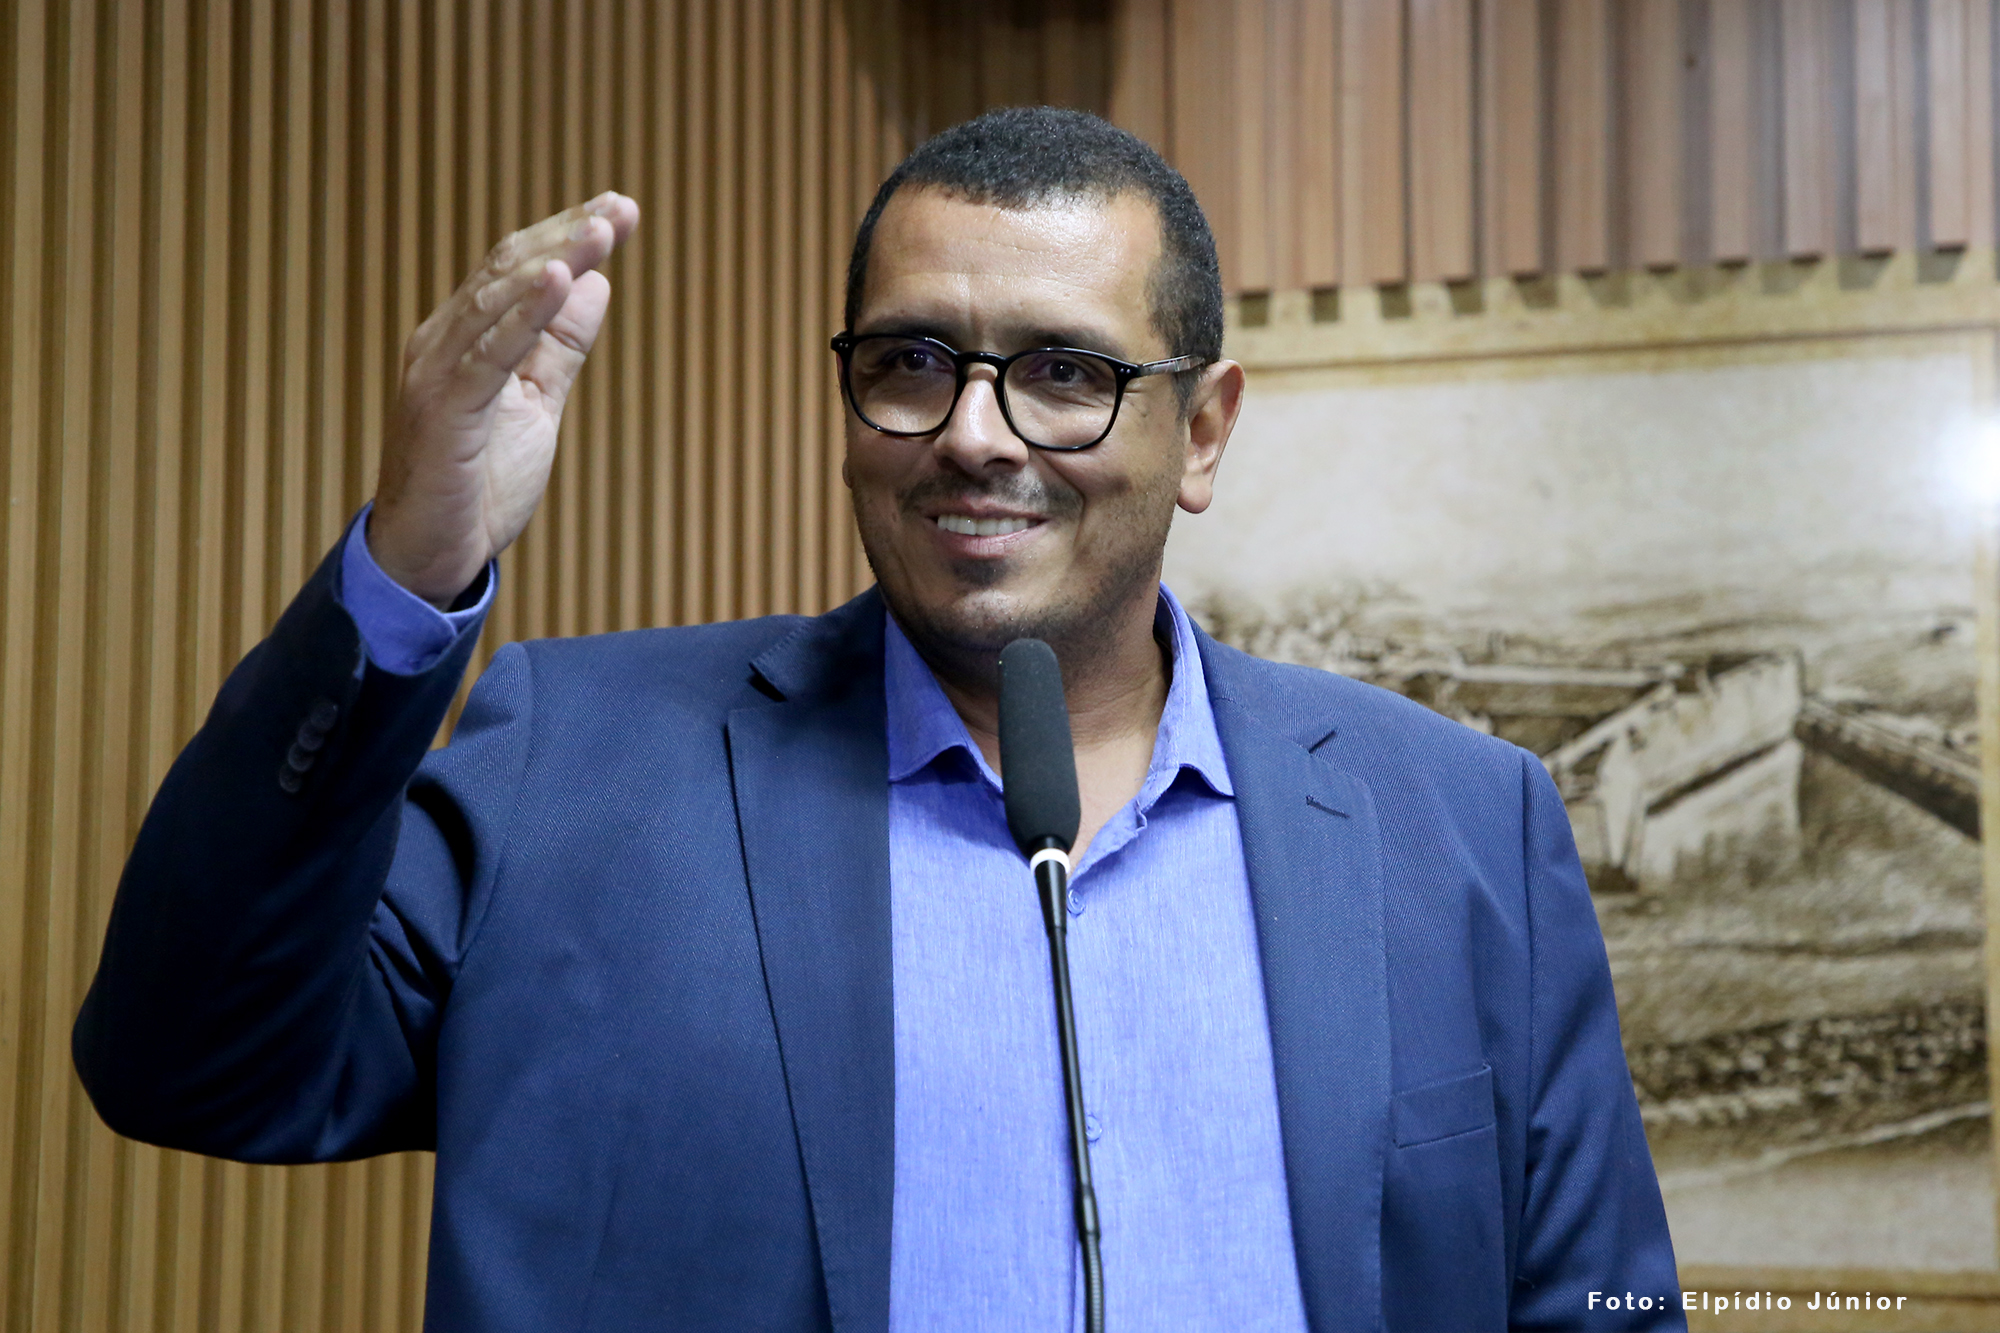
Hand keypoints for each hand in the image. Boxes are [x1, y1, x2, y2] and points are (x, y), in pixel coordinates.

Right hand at [367, 192, 640, 606]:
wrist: (431, 557)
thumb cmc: (478, 482)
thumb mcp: (535, 405)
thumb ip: (558, 348)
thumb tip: (595, 284)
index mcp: (465, 339)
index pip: (517, 270)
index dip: (567, 236)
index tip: (619, 211)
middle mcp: (444, 342)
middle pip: (509, 270)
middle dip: (568, 235)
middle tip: (620, 208)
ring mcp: (437, 373)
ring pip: (498, 301)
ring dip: (554, 260)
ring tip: (601, 230)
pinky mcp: (443, 411)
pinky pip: (487, 354)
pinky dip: (523, 314)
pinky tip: (558, 282)